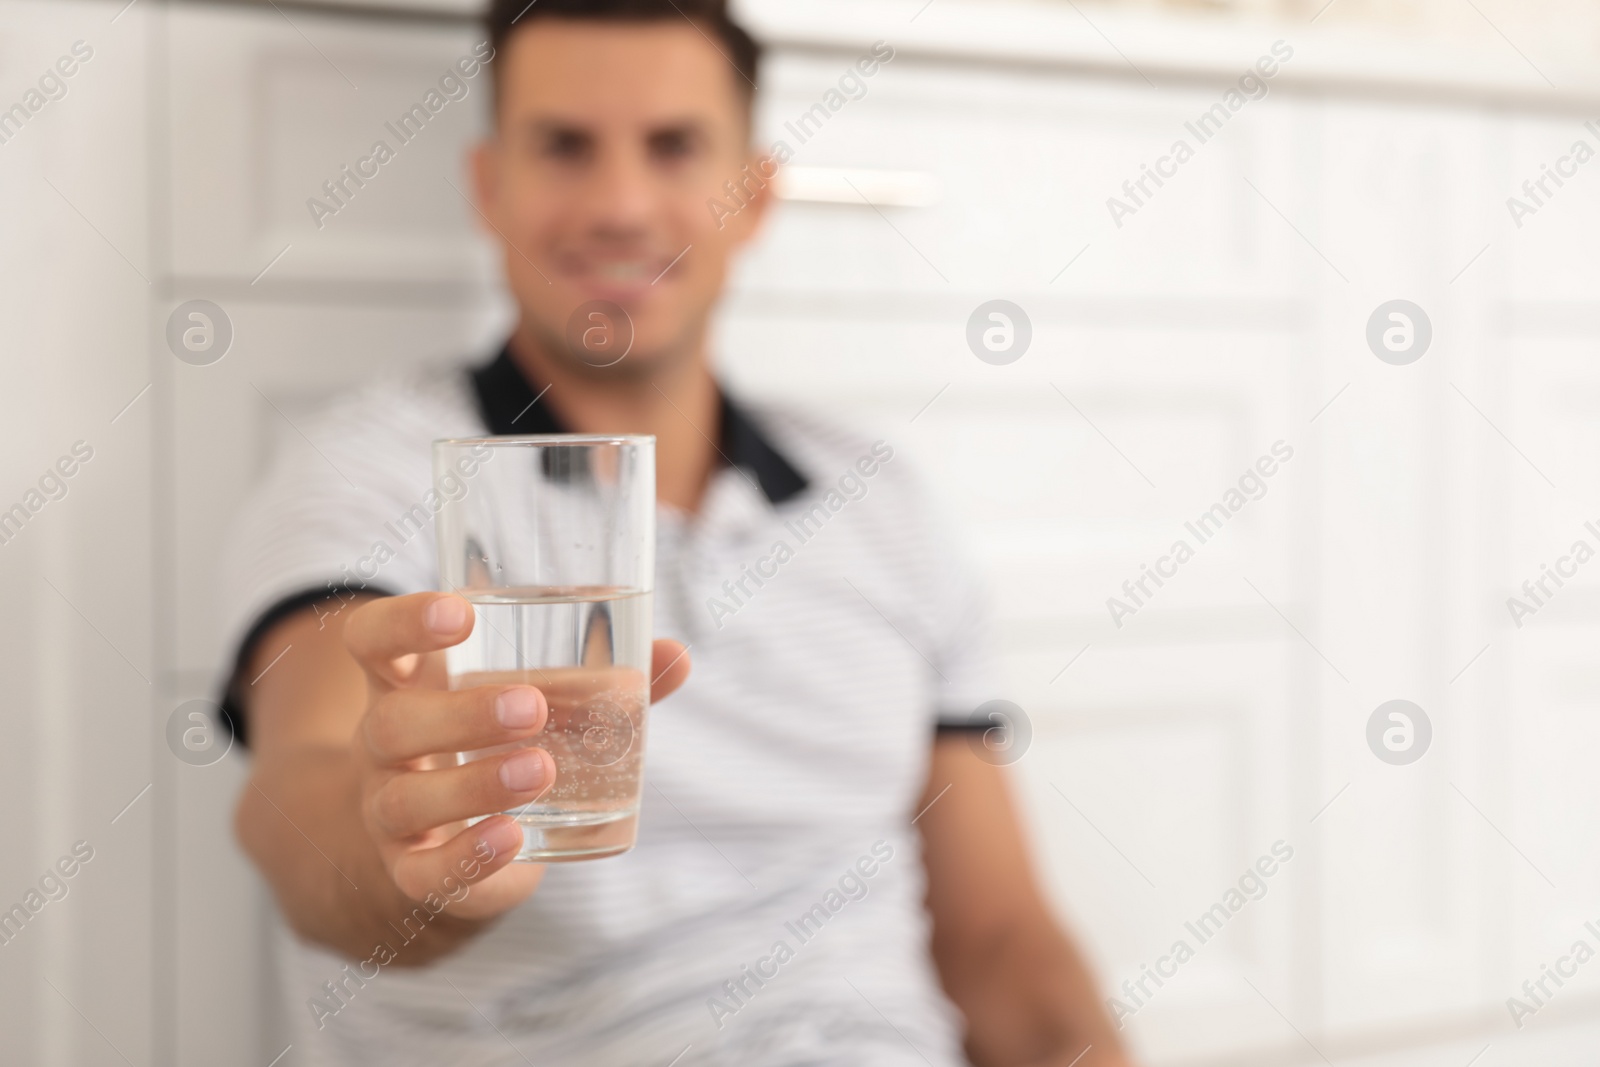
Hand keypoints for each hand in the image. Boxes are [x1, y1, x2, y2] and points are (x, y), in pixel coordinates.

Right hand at [343, 591, 690, 919]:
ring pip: (406, 799)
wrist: (446, 837)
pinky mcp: (413, 871)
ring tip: (541, 770)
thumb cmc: (496, 744)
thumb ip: (601, 680)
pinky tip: (513, 838)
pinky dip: (469, 856)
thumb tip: (676, 655)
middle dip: (462, 714)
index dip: (404, 623)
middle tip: (534, 707)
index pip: (373, 639)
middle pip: (393, 723)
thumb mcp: (535, 702)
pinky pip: (426, 872)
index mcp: (408, 682)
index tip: (461, 614)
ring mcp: (389, 811)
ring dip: (474, 784)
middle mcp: (384, 744)